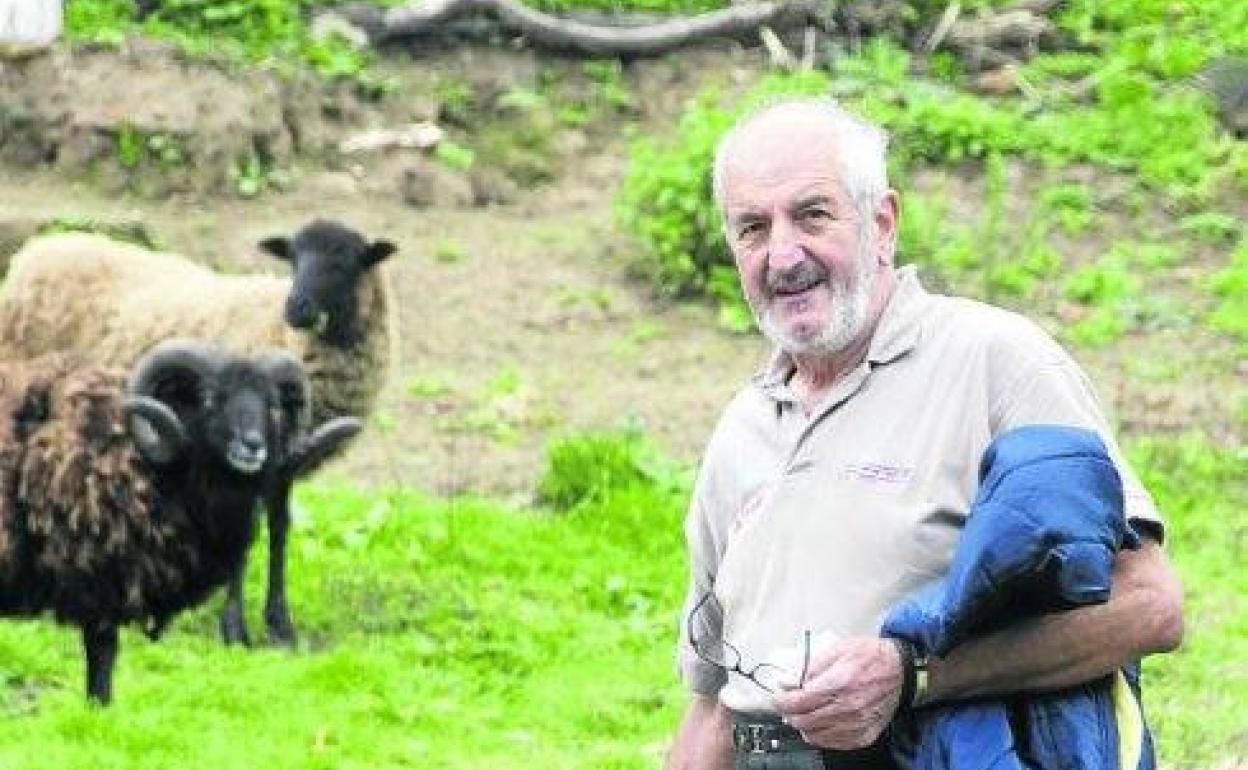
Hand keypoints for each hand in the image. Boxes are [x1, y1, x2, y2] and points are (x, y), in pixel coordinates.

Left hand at [773, 637, 902, 749]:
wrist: (900, 670)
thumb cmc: (870, 656)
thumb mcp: (838, 648)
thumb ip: (810, 665)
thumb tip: (789, 680)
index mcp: (840, 682)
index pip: (799, 701)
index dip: (782, 701)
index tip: (778, 698)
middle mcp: (848, 706)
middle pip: (804, 720)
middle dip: (789, 714)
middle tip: (786, 706)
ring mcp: (857, 723)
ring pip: (816, 734)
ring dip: (803, 726)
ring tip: (800, 715)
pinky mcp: (864, 734)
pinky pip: (834, 743)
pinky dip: (821, 736)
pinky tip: (817, 725)